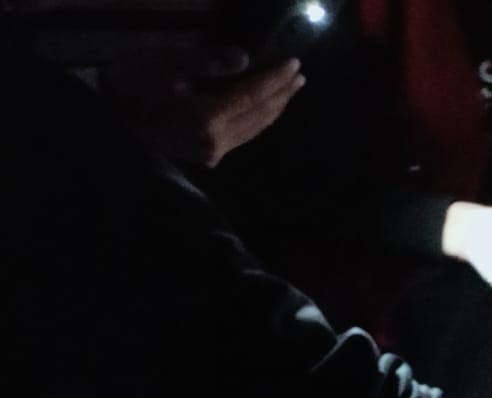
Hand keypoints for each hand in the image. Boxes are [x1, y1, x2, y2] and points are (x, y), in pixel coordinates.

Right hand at [102, 47, 304, 167]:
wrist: (105, 120)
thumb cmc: (129, 85)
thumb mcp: (162, 63)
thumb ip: (204, 60)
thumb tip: (243, 59)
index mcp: (205, 121)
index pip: (252, 97)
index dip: (274, 79)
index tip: (294, 62)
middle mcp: (215, 143)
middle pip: (259, 115)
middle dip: (281, 93)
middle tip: (299, 74)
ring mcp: (212, 154)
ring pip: (254, 128)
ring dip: (274, 107)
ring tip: (290, 88)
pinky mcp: (207, 158)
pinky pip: (243, 136)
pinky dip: (259, 118)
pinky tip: (266, 107)